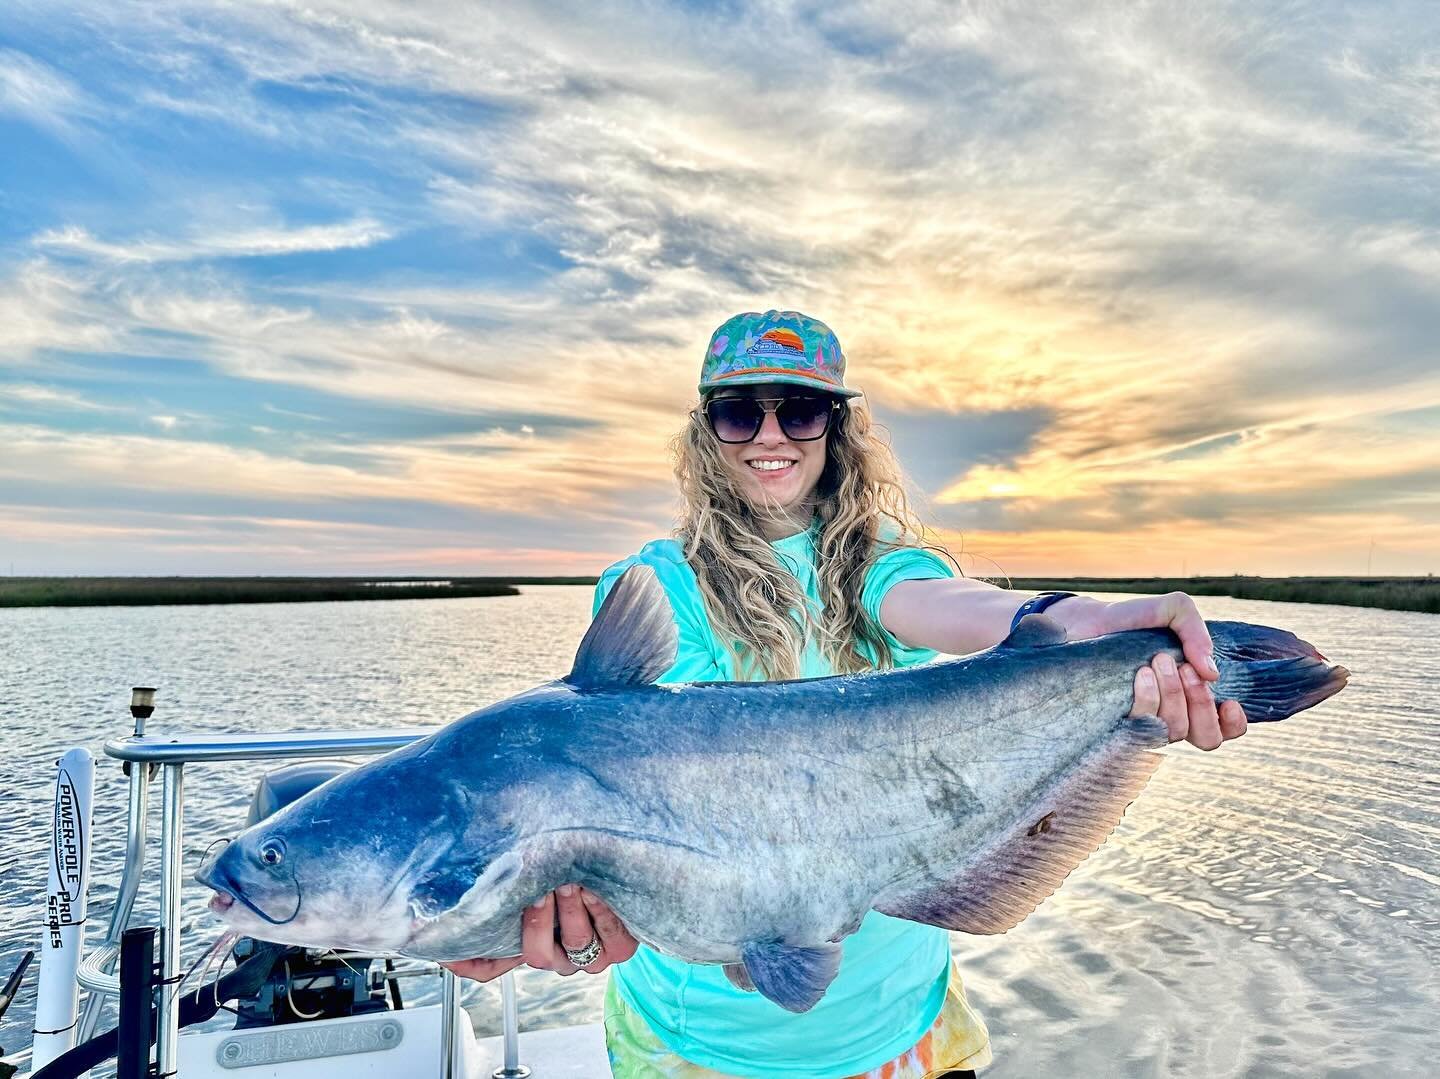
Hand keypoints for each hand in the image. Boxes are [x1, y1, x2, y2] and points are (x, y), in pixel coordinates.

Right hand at [442, 885, 637, 982]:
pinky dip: (603, 913)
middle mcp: (556, 955)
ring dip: (571, 911)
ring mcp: (589, 955)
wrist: (620, 868)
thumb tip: (445, 889)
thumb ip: (498, 880)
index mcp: (528, 943)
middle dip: (537, 920)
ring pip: (574, 946)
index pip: (486, 966)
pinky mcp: (621, 947)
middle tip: (539, 890)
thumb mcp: (529, 874)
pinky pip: (611, 940)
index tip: (451, 946)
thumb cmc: (573, 869)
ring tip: (569, 882)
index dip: (466, 959)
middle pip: (536, 955)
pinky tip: (597, 890)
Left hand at [1052, 591, 1247, 749]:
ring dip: (1173, 695)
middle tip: (1185, 668)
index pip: (1222, 729)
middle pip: (1205, 737)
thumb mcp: (1172, 611)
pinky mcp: (1117, 724)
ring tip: (1157, 661)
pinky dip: (1148, 699)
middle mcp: (1171, 715)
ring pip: (1174, 730)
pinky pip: (1142, 727)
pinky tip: (1141, 674)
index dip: (1233, 724)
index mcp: (1191, 696)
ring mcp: (1144, 722)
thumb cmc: (1133, 620)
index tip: (1229, 702)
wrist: (1086, 620)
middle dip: (1202, 703)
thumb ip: (1197, 632)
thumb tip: (1211, 673)